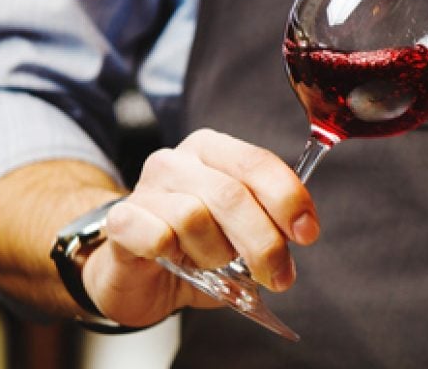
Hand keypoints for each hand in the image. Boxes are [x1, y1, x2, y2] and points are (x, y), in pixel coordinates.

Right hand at [82, 129, 318, 326]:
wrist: (136, 276)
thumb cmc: (193, 251)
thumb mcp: (240, 235)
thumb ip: (269, 225)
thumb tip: (298, 232)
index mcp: (213, 151)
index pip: (257, 162)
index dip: (288, 198)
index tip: (307, 233)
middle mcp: (177, 161)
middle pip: (232, 194)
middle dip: (263, 241)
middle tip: (277, 275)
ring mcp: (145, 188)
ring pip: (195, 216)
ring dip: (215, 253)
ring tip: (213, 265)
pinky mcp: (121, 220)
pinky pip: (156, 235)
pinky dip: (175, 255)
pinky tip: (173, 260)